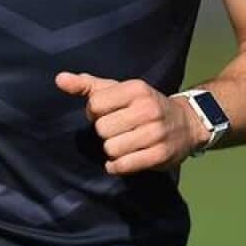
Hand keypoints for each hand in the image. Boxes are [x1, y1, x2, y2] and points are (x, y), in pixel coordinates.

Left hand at [55, 72, 207, 174]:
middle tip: (118, 130)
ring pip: (111, 149)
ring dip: (112, 150)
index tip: (107, 114)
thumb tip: (59, 79)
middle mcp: (147, 108)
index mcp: (136, 88)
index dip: (95, 113)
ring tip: (124, 144)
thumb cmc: (143, 105)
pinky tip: (122, 160)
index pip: (95, 104)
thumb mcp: (118, 90)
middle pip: (102, 129)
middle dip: (105, 133)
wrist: (186, 123)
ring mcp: (155, 133)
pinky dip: (117, 166)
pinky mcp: (160, 155)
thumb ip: (87, 85)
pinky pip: (123, 165)